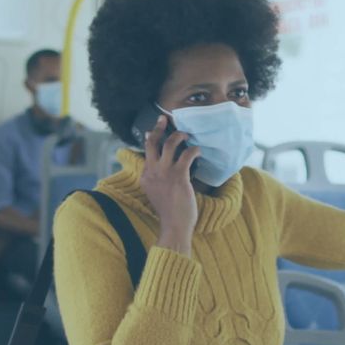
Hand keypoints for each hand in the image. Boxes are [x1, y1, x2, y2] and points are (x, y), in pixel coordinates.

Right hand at [140, 115, 200, 255]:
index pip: (146, 153)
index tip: (154, 132)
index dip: (150, 140)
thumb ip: (157, 181)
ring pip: (169, 144)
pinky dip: (194, 150)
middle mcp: (152, 172)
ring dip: (178, 136)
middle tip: (164, 119)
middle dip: (158, 128)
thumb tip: (164, 171)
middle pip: (152, 143)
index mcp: (146, 177)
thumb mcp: (156, 194)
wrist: (174, 226)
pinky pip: (187, 155)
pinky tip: (199, 151)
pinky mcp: (179, 176)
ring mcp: (165, 174)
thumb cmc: (169, 213)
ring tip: (186, 134)